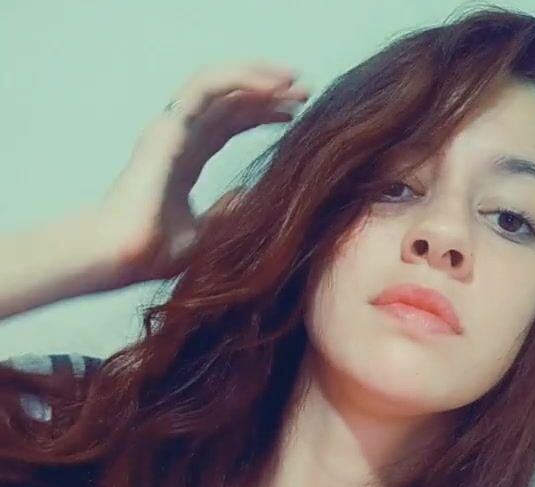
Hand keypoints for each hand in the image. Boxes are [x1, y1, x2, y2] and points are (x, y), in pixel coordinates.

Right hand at [98, 63, 309, 285]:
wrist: (122, 257)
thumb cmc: (152, 253)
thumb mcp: (207, 234)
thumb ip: (228, 213)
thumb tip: (254, 198)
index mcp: (185, 159)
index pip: (228, 122)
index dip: (262, 113)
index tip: (297, 114)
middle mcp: (179, 137)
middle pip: (229, 100)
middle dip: (269, 92)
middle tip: (306, 92)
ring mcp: (172, 129)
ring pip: (219, 83)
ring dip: (259, 76)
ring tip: (295, 81)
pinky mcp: (168, 128)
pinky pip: (207, 87)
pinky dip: (241, 80)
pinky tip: (272, 86)